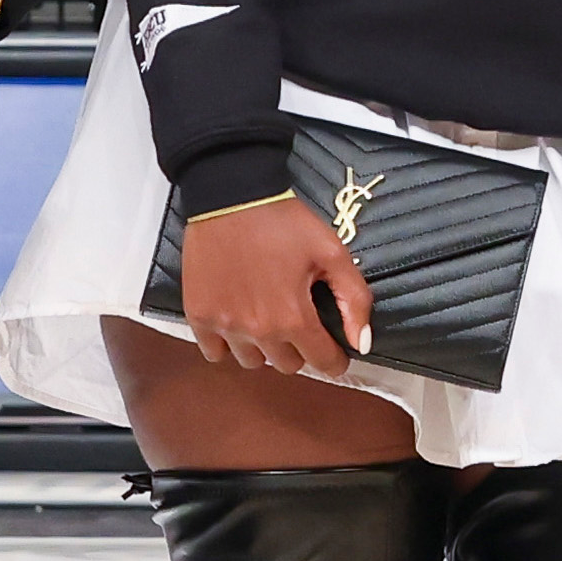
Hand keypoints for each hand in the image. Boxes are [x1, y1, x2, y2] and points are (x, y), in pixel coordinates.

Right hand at [180, 191, 375, 382]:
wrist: (232, 195)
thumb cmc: (284, 222)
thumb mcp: (332, 251)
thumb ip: (354, 299)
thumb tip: (362, 343)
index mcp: (293, 318)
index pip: (323, 363)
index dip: (335, 359)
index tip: (335, 349)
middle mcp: (258, 332)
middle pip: (287, 365)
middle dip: (300, 349)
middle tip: (299, 321)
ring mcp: (225, 326)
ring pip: (252, 362)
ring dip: (264, 348)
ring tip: (267, 319)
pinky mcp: (199, 316)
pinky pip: (216, 352)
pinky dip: (229, 345)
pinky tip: (237, 322)